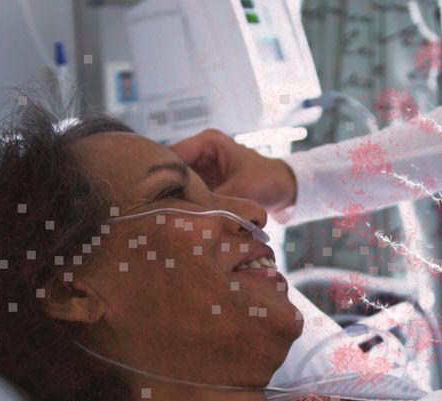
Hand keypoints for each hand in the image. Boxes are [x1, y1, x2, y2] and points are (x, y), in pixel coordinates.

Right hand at [168, 129, 297, 210]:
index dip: (163, 175)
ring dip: (174, 199)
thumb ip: (215, 199)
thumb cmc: (268, 181)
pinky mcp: (202, 182)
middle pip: (170, 170)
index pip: (172, 154)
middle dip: (166, 190)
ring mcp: (199, 167)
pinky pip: (186, 193)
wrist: (283, 189)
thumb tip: (190, 213)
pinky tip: (179, 217)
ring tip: (169, 216)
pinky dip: (184, 204)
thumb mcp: (241, 189)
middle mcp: (199, 151)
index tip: (158, 197)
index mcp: (208, 142)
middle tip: (161, 211)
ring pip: (176, 183)